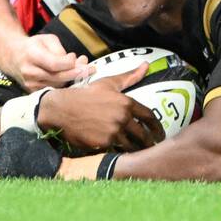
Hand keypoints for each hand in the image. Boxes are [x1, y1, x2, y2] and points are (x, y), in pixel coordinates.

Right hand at [6, 32, 90, 90]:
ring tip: (81, 69)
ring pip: (58, 85)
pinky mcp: (33, 92)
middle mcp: (30, 72)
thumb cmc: (34, 46)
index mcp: (32, 55)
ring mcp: (30, 84)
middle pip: (58, 77)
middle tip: (90, 68)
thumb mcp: (47, 40)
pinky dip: (65, 85)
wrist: (14, 57)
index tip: (77, 57)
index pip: (55, 64)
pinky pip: (53, 90)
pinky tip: (72, 77)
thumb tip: (72, 62)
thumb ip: (60, 50)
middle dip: (77, 73)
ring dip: (72, 79)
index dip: (70, 63)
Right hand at [37, 63, 165, 152]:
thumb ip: (130, 77)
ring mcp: (113, 132)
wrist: (61, 109)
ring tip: (139, 152)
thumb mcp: (108, 83)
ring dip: (136, 149)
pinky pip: (115, 150)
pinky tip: (122, 154)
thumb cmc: (86, 94)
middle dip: (149, 141)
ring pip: (131, 145)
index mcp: (126, 102)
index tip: (159, 133)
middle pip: (143, 134)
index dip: (157, 127)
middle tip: (152, 146)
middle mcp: (122, 118)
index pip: (149, 117)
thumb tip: (146, 65)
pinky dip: (119, 152)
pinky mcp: (102, 143)